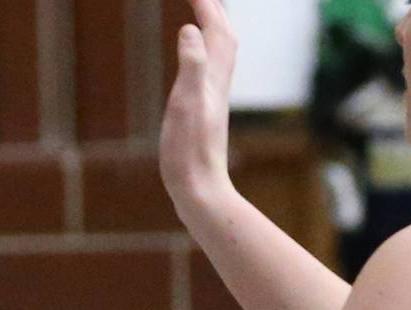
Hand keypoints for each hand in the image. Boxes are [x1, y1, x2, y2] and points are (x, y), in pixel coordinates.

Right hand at [160, 0, 236, 210]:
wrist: (200, 190)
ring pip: (220, 56)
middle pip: (224, 38)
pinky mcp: (205, 116)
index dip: (207, 5)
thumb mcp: (185, 103)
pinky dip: (204, 57)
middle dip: (215, 11)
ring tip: (203, 18)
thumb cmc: (189, 151)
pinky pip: (209, 75)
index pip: (216, 29)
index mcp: (213, 78)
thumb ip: (191, 65)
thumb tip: (191, 29)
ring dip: (214, 31)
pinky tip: (195, 66)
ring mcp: (212, 101)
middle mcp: (217, 85)